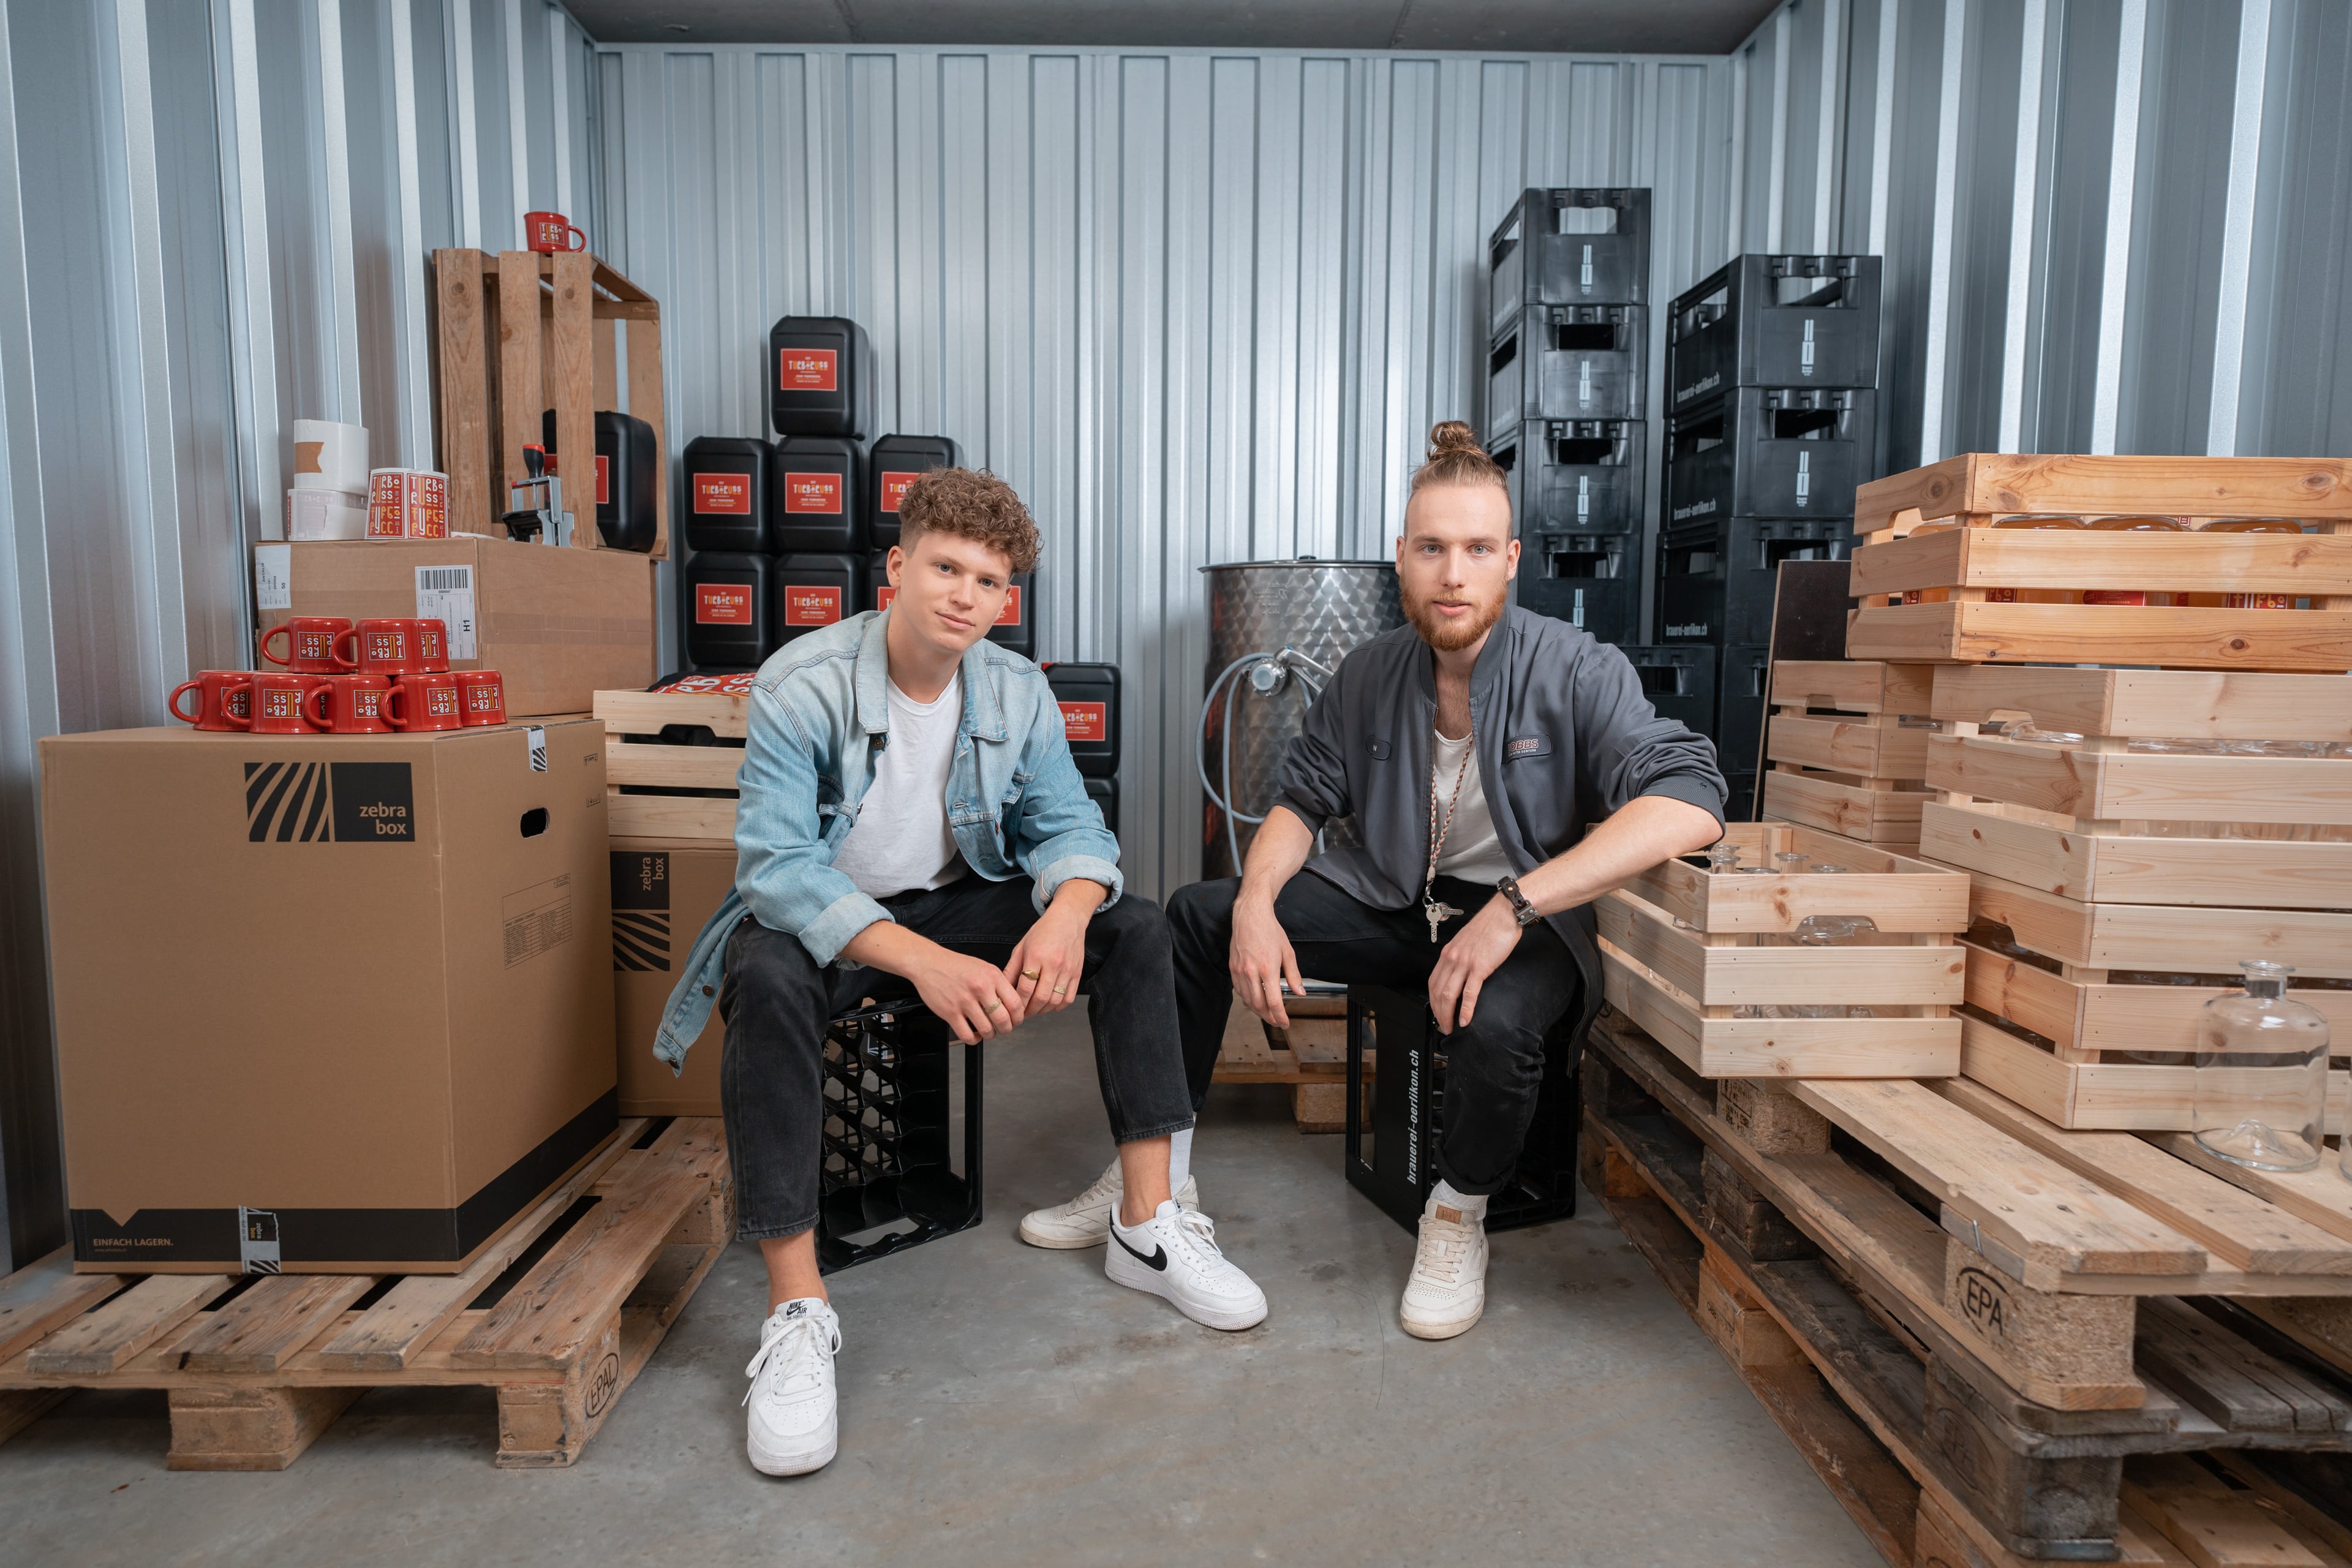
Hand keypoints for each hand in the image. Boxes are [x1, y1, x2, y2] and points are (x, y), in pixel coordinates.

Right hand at [912, 948, 1029, 1042]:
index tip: (1016, 1020)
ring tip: (989, 1031)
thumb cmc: (955, 965)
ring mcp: (964, 1001)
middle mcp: (980, 988)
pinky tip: (974, 1034)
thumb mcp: (984, 967)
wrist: (929, 962)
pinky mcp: (950, 1013)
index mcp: (992, 976)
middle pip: (1003, 1019)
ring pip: (987, 1030)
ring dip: (991, 1035)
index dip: (1018, 1017)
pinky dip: (974, 1039)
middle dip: (1007, 1029)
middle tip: (1005, 1028)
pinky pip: (967, 1035)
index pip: (1015, 1003)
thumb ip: (998, 984)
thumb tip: (1012, 1003)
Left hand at [1006, 905, 1087, 1018]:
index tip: (1012, 1008)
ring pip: (1055, 1001)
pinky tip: (1049, 1005)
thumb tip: (1002, 989)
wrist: (1069, 919)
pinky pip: (1068, 998)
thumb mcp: (1022, 946)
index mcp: (1036, 956)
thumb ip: (1012, 969)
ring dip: (1043, 1010)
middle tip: (1021, 1014)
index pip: (1025, 988)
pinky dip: (1057, 1006)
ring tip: (1034, 1009)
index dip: (1018, 1003)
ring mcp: (1068, 970)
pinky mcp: (1077, 973)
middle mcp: (1054, 964)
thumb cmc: (1043, 931)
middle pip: (1041, 998)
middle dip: (1029, 1010)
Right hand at [1229, 894, 1304, 1028]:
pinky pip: (1239, 991)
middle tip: (1277, 1022)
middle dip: (1269, 1018)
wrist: (1250, 916)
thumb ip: (1293, 975)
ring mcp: (1239, 971)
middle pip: (1259, 1006)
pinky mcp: (1232, 968)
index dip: (1280, 1017)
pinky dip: (1248, 999)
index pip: (1273, 1003)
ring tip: (1268, 1014)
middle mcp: (1251, 972)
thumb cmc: (1270, 931)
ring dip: (1258, 1011)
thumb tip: (1299, 992)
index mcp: (1267, 969)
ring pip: (1247, 1001)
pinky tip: (1255, 999)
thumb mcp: (1287, 952)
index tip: (1285, 1023)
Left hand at [1428, 898, 1523, 1034]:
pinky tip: (1465, 1020)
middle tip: (1443, 1027)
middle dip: (1438, 1013)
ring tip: (1451, 1027)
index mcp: (1448, 953)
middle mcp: (1452, 958)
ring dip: (1447, 1015)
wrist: (1503, 914)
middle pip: (1438, 992)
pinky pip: (1469, 992)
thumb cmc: (1489, 927)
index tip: (1437, 1013)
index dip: (1433, 1002)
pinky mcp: (1480, 967)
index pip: (1433, 982)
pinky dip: (1466, 1009)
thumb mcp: (1466, 942)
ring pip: (1449, 994)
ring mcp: (1465, 963)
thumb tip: (1460, 973)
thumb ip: (1460, 956)